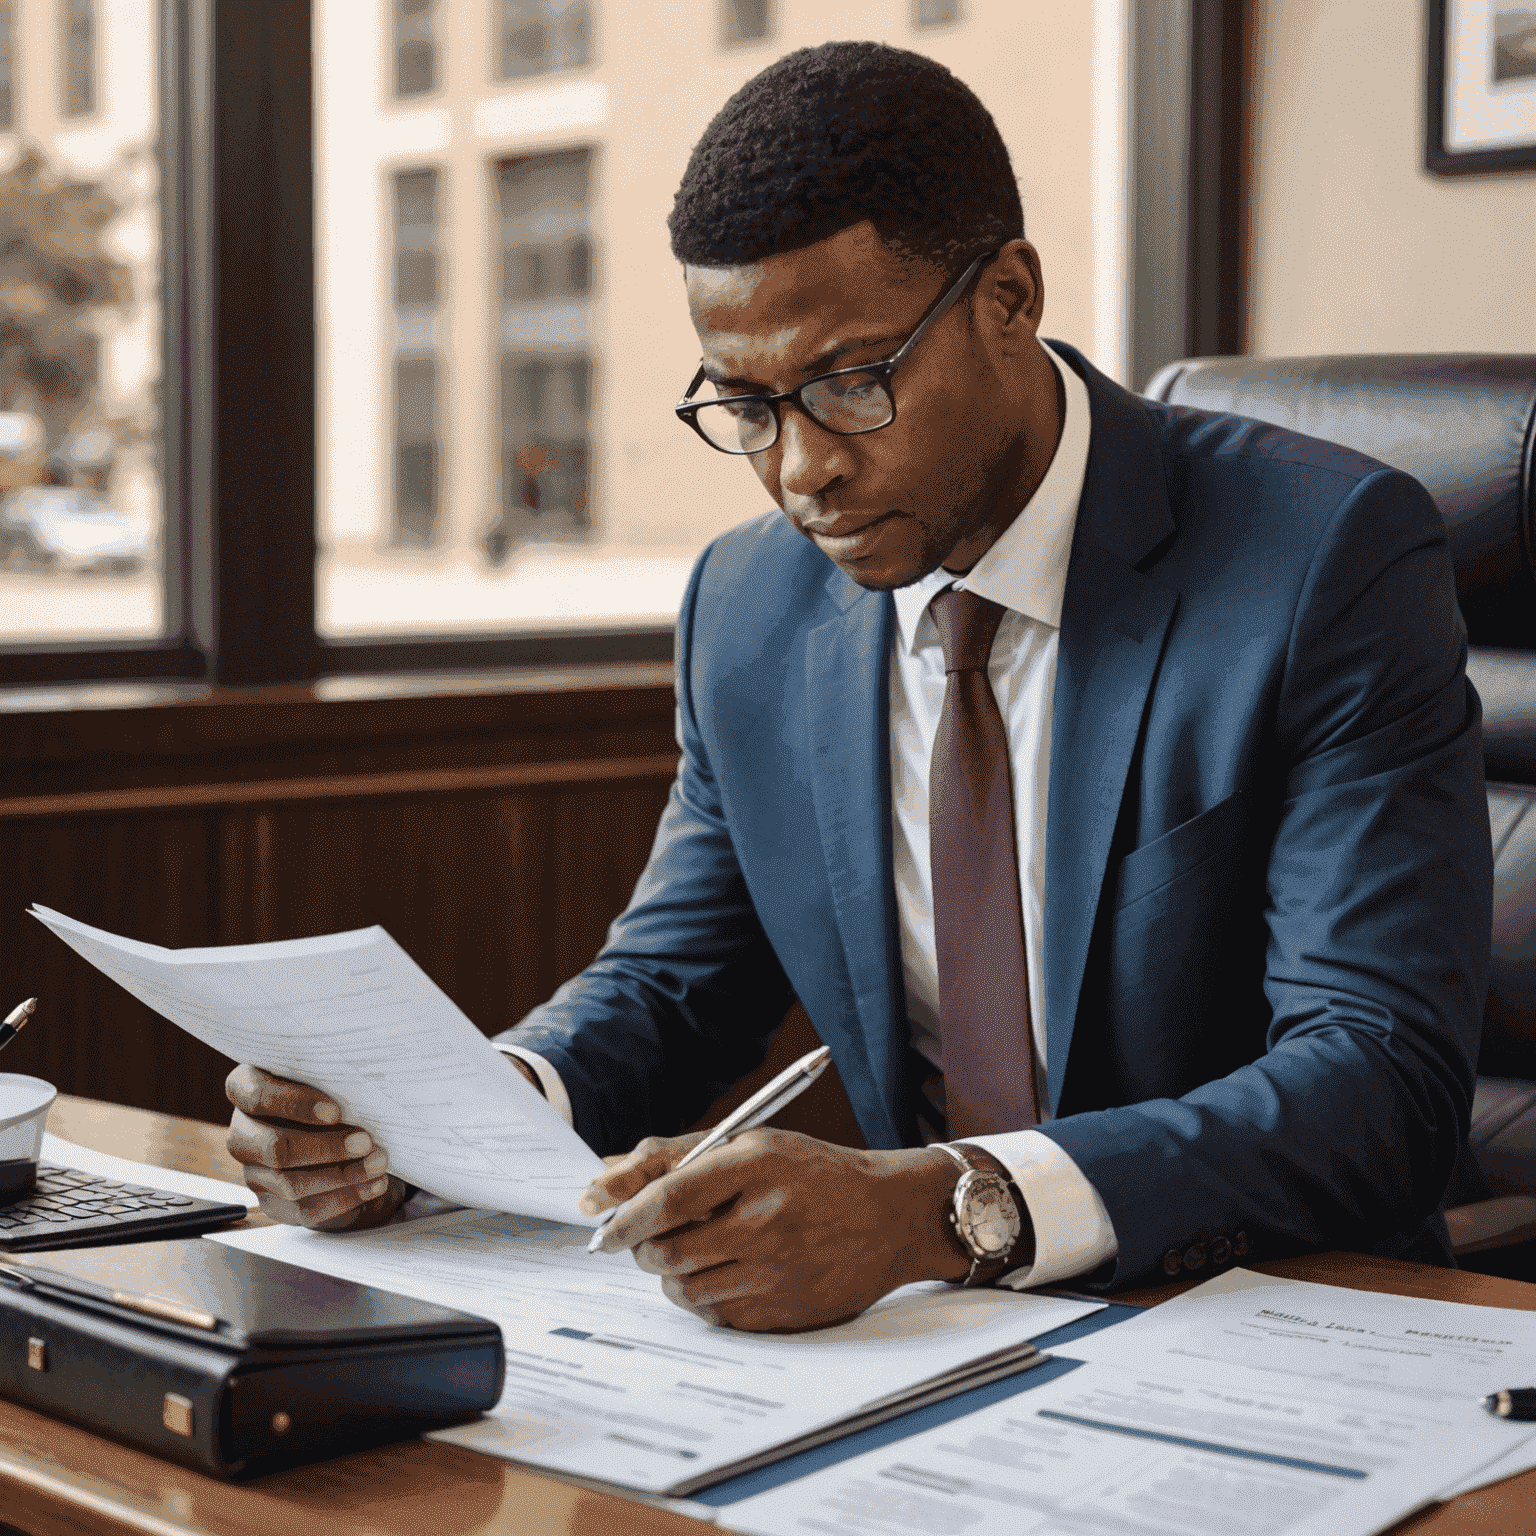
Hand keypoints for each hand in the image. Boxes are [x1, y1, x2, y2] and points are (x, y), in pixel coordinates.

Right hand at [224, 1064, 407, 1230]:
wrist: (340, 1131)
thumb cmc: (332, 1094)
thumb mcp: (329, 1079)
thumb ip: (331, 1082)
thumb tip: (361, 1097)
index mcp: (245, 1090)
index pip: (255, 1096)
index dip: (294, 1105)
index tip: (336, 1112)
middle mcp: (243, 1134)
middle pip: (274, 1148)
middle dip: (325, 1148)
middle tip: (365, 1142)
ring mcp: (254, 1172)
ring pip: (290, 1183)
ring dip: (342, 1175)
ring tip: (377, 1164)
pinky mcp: (274, 1202)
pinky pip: (305, 1209)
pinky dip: (345, 1197)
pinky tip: (373, 1185)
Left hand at [581, 1128, 968, 1331]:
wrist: (891, 1215)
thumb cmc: (813, 1173)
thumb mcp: (753, 1143)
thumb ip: (676, 1157)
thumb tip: (602, 1181)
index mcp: (757, 1164)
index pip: (670, 1196)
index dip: (626, 1216)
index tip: (603, 1225)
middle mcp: (768, 1219)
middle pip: (668, 1251)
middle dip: (643, 1249)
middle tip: (649, 1239)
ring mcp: (778, 1271)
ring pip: (685, 1288)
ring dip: (671, 1275)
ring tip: (692, 1254)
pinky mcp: (786, 1312)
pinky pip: (717, 1315)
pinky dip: (706, 1298)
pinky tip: (726, 1274)